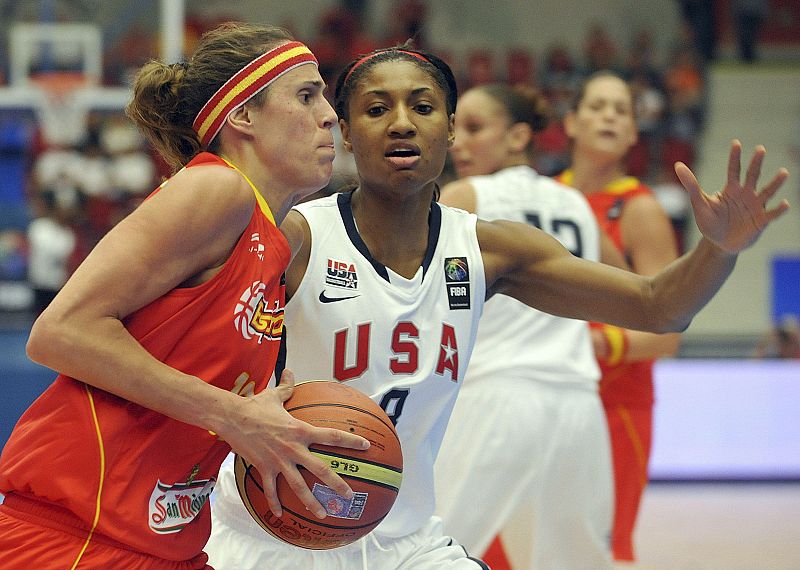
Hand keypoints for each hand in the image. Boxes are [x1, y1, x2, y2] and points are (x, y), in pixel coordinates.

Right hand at [223, 370, 369, 518]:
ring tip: (323, 514)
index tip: (366, 446)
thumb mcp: (274, 396)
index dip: (350, 441)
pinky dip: (275, 503)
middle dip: (337, 483)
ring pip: (298, 486)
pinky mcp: (264, 469)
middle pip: (320, 469)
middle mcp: (293, 448)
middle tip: (349, 496)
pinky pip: (271, 490)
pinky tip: (280, 516)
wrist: (232, 418)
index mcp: (301, 430)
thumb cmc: (254, 406)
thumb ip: (286, 387)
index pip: (332, 436)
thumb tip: (289, 372)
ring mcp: (279, 461)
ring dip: (311, 502)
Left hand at [675, 140, 788, 253]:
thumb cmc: (710, 222)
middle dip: (756, 163)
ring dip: (775, 182)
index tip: (736, 143)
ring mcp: (755, 207)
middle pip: (752, 176)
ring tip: (784, 172)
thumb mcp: (699, 203)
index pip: (733, 170)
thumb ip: (691, 185)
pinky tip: (785, 204)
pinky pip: (772, 214)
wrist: (718, 244)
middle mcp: (746, 194)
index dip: (734, 157)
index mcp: (731, 189)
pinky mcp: (761, 221)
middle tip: (760, 149)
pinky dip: (778, 210)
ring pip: (768, 192)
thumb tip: (677, 165)